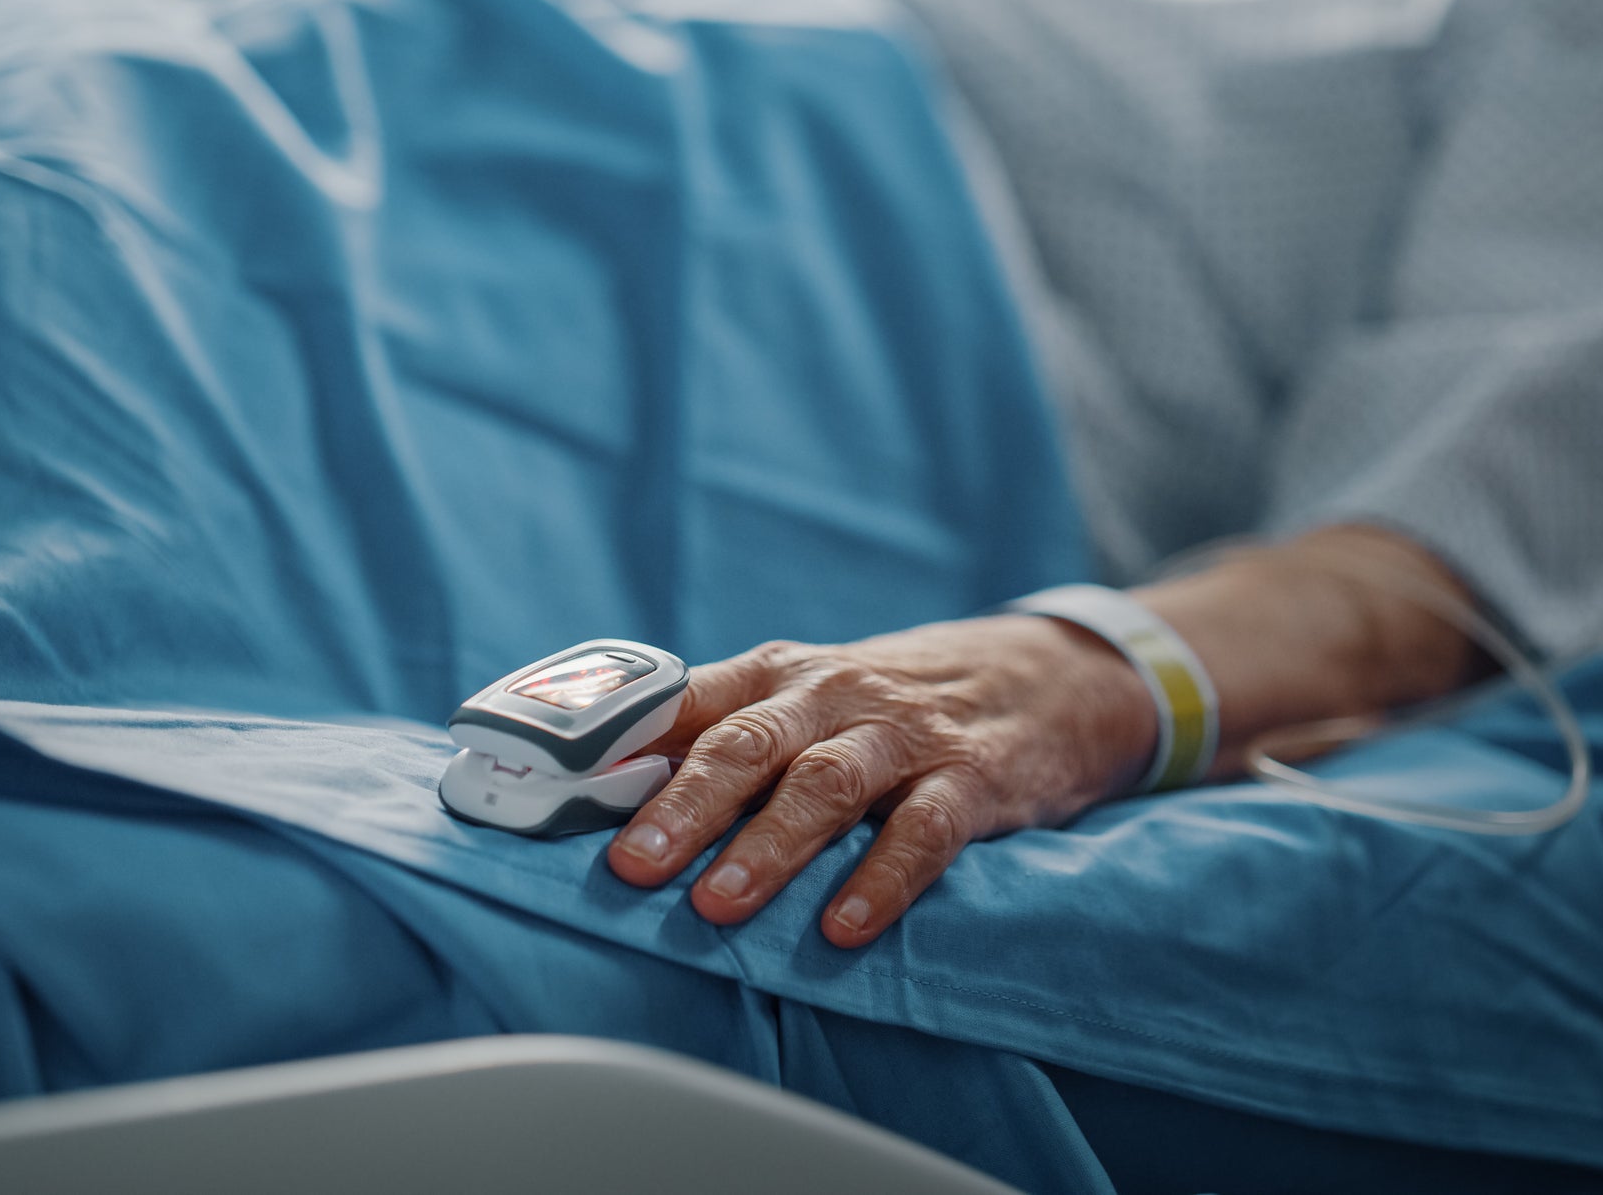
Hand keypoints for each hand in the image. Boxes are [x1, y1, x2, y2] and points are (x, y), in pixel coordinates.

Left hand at [605, 617, 1155, 947]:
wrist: (1049, 674)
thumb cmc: (892, 703)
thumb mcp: (806, 699)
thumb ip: (717, 738)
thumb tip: (595, 797)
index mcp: (775, 675)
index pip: (680, 698)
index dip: (614, 741)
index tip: (552, 786)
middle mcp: (832, 694)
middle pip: (747, 742)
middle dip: (684, 803)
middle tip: (631, 864)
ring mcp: (904, 736)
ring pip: (825, 783)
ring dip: (768, 846)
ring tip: (717, 906)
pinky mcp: (973, 778)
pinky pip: (924, 830)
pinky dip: (882, 879)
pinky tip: (843, 927)